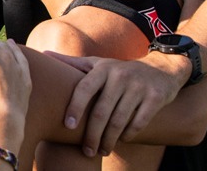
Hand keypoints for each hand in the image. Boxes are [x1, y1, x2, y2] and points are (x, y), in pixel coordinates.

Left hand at [48, 51, 187, 156]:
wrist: (162, 68)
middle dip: (92, 134)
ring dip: (109, 139)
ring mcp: (139, 87)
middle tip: (87, 150)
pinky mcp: (156, 97)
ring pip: (120, 120)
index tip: (68, 126)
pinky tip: (122, 140)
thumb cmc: (120, 70)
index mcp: (102, 69)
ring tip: (102, 150)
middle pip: (101, 111)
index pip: (84, 89)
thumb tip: (44, 55)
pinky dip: (128, 134)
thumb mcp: (98, 64)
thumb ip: (72, 63)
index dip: (75, 107)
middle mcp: (120, 76)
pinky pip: (139, 122)